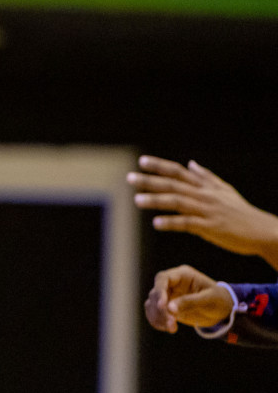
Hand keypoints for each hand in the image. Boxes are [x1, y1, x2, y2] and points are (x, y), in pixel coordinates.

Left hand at [129, 156, 277, 268]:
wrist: (262, 231)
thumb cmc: (242, 212)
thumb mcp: (225, 190)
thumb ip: (206, 177)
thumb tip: (191, 163)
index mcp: (205, 187)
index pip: (178, 172)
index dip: (160, 166)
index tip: (141, 161)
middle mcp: (204, 196)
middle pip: (173, 185)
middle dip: (150, 181)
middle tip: (129, 177)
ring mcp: (207, 211)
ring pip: (177, 202)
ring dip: (156, 201)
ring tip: (136, 200)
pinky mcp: (211, 228)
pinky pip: (188, 224)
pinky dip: (171, 222)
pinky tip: (156, 223)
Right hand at [145, 265, 232, 332]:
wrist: (223, 309)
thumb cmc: (219, 299)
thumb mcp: (209, 299)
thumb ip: (190, 302)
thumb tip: (169, 308)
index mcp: (182, 275)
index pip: (163, 279)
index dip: (159, 291)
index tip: (162, 306)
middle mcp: (172, 284)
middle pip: (155, 293)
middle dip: (160, 309)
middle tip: (171, 323)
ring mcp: (168, 295)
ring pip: (152, 304)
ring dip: (158, 317)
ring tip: (171, 328)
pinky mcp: (167, 307)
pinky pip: (155, 313)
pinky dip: (157, 321)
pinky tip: (166, 328)